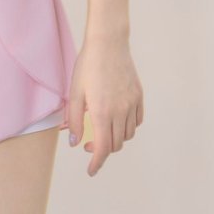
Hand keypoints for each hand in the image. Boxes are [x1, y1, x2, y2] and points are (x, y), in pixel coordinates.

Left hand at [65, 36, 143, 176]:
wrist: (108, 43)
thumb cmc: (88, 65)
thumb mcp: (75, 92)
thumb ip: (74, 120)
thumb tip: (74, 142)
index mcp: (102, 112)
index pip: (102, 148)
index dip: (96, 163)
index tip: (91, 170)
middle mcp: (121, 111)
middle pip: (115, 144)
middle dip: (102, 150)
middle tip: (87, 143)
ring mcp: (132, 104)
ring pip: (128, 135)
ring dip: (115, 139)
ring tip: (102, 130)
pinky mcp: (139, 96)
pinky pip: (137, 121)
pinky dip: (128, 127)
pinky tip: (117, 120)